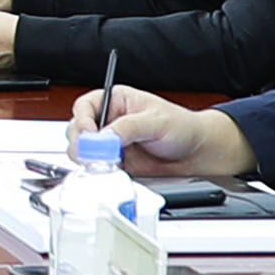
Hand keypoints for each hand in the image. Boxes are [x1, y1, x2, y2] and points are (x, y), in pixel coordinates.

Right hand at [85, 85, 249, 183]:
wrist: (196, 152)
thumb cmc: (182, 126)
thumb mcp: (155, 121)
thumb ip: (128, 128)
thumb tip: (103, 137)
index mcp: (116, 101)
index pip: (85, 107)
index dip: (83, 120)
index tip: (90, 135)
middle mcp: (109, 121)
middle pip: (78, 130)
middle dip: (82, 144)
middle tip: (96, 154)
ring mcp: (110, 144)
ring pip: (83, 152)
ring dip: (89, 160)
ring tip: (108, 163)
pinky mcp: (115, 163)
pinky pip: (97, 169)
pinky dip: (99, 172)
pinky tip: (113, 171)